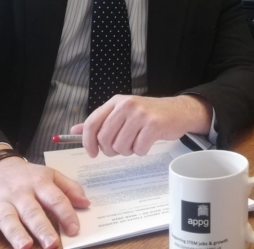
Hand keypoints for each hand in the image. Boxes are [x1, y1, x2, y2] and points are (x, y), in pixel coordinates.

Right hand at [0, 151, 88, 248]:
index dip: (66, 214)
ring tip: (25, 246)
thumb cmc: (28, 176)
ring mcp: (0, 201)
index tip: (74, 229)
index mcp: (40, 182)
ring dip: (16, 233)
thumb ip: (69, 188)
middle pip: (32, 212)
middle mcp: (20, 192)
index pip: (55, 198)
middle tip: (52, 244)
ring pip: (8, 218)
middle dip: (42, 228)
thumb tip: (86, 204)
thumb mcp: (51, 174)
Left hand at [71, 94, 211, 157]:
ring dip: (127, 151)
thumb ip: (99, 121)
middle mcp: (126, 105)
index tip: (92, 153)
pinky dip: (141, 151)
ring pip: (121, 146)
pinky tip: (146, 143)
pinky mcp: (154, 125)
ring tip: (135, 142)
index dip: (88, 142)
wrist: (178, 111)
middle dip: (110, 150)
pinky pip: (138, 149)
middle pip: (105, 138)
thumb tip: (75, 131)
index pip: (92, 123)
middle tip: (119, 148)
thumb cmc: (148, 114)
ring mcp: (140, 114)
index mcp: (115, 101)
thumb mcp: (122, 112)